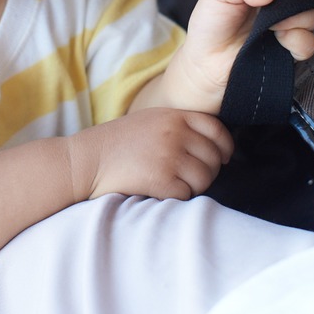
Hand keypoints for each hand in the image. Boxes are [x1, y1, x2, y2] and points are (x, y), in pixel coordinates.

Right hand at [67, 107, 233, 200]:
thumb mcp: (150, 120)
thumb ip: (178, 125)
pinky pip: (187, 194)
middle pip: (214, 158)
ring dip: (194, 187)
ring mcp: (169, 156)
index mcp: (174, 116)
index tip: (225, 157)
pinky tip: (163, 191)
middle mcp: (175, 133)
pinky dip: (179, 197)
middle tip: (192, 176)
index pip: (216, 129)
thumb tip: (211, 144)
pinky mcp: (161, 180)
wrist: (88, 159)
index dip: (226, 146)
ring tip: (177, 184)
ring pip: (204, 179)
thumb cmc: (117, 142)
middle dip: (209, 171)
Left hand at [168, 0, 313, 113]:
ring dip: (293, 19)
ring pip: (312, 12)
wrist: (207, 67)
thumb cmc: (210, 28)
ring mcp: (286, 23)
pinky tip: (278, 44)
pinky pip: (310, 40)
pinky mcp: (291, 47)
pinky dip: (297, 42)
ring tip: (270, 29)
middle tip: (270, 7)